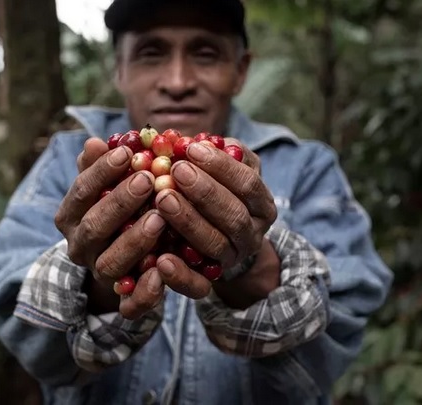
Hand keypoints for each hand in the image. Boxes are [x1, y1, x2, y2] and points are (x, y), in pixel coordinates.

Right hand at [54, 138, 165, 318]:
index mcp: (71, 217)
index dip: (100, 172)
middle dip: (120, 202)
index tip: (125, 152)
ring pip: (112, 263)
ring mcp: (101, 274)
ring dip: (134, 241)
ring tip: (160, 219)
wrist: (120, 266)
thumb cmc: (115, 213)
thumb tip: (94, 142)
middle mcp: (81, 247)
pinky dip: (146, 292)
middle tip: (148, 179)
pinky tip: (164, 271)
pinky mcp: (123, 301)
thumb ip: (100, 168)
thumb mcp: (105, 189)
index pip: (80, 192)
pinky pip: (131, 304)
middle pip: (94, 227)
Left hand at [153, 139, 276, 297]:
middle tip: (175, 171)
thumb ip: (212, 152)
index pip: (247, 183)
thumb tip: (184, 138)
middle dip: (204, 191)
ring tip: (162, 199)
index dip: (220, 166)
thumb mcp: (222, 170)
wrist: (223, 242)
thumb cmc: (216, 192)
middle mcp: (252, 234)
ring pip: (215, 245)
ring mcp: (232, 259)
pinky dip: (180, 274)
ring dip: (189, 221)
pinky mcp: (210, 281)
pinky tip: (160, 259)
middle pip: (234, 215)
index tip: (191, 148)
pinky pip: (198, 283)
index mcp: (261, 203)